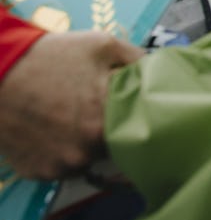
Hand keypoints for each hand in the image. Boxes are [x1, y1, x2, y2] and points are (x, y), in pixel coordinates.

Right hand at [0, 32, 143, 179]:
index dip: (137, 116)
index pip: (140, 128)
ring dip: (88, 143)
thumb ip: (138, 62)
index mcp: (106, 120)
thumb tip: (162, 74)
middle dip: (113, 129)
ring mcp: (61, 166)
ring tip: (73, 116)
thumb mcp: (103, 46)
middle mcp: (86, 151)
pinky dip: (63, 152)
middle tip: (98, 108)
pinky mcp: (39, 173)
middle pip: (116, 146)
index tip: (133, 107)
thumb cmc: (52, 56)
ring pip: (90, 159)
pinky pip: (64, 167)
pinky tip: (55, 129)